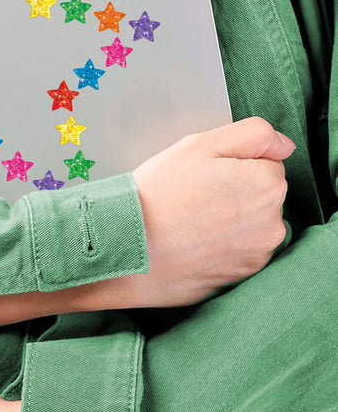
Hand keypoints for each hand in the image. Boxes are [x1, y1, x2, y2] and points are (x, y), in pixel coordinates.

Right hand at [82, 116, 292, 308]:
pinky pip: (238, 251)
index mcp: (267, 184)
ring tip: (188, 221)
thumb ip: (252, 135)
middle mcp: (272, 222)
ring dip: (229, 220)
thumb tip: (283, 145)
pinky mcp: (241, 277)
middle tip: (191, 195)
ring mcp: (257, 254)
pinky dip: (220, 245)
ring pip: (250, 224)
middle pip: (260, 194)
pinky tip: (191, 241)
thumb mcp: (199, 145)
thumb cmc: (159, 194)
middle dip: (234, 191)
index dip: (230, 164)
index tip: (202, 173)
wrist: (128, 247)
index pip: (265, 162)